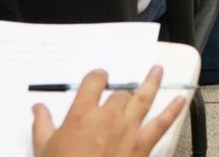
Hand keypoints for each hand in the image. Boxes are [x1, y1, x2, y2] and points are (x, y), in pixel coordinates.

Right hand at [32, 68, 185, 156]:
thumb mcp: (45, 147)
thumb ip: (42, 124)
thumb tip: (37, 109)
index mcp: (83, 114)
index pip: (93, 82)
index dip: (98, 76)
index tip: (99, 77)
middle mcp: (108, 117)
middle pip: (119, 93)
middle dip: (120, 90)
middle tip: (121, 89)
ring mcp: (128, 130)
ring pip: (143, 99)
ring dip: (151, 83)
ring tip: (157, 71)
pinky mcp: (141, 146)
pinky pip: (161, 125)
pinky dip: (173, 111)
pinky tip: (181, 101)